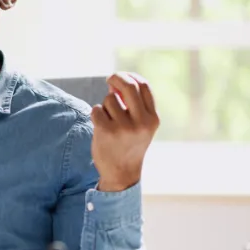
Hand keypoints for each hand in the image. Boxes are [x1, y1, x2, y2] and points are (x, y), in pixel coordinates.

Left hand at [90, 72, 159, 191]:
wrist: (121, 173)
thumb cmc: (129, 145)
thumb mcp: (139, 126)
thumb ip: (132, 105)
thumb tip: (115, 83)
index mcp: (153, 119)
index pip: (144, 87)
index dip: (132, 76)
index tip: (122, 76)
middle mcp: (141, 122)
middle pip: (128, 86)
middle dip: (117, 78)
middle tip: (110, 79)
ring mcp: (124, 127)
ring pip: (109, 100)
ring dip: (105, 107)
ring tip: (109, 122)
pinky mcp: (106, 131)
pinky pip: (97, 110)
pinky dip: (96, 114)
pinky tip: (101, 127)